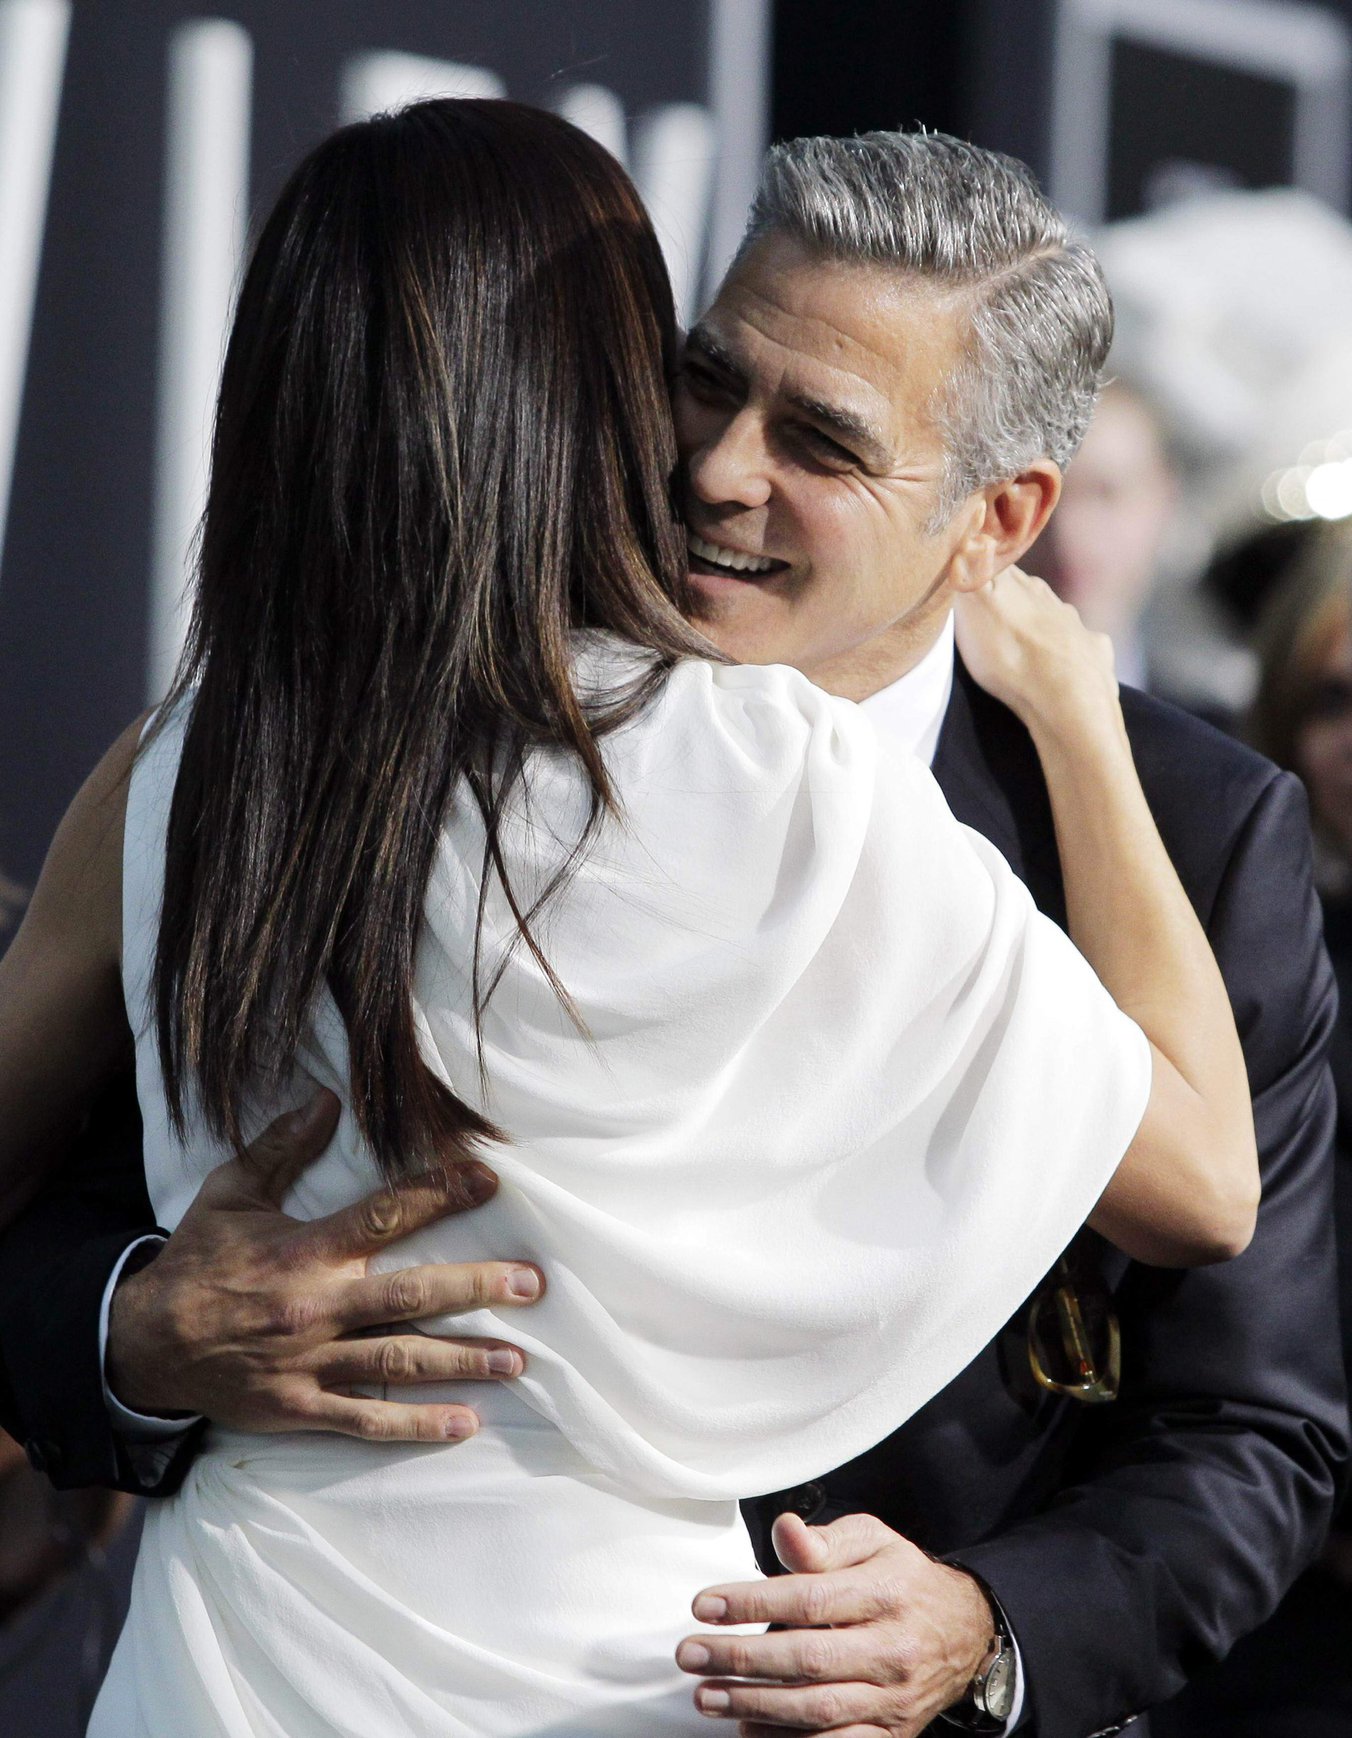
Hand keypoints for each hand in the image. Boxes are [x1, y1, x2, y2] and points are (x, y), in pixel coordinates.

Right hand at [106, 1090, 542, 1441]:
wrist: (141, 1346)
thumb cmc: (195, 1262)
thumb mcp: (230, 1194)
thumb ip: (280, 1147)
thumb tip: (327, 1098)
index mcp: (305, 1250)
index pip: (383, 1215)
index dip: (438, 1194)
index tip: (486, 1179)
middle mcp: (316, 1306)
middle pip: (410, 1295)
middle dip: (475, 1288)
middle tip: (531, 1285)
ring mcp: (310, 1362)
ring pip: (399, 1361)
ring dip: (462, 1361)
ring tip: (517, 1361)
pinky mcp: (300, 1407)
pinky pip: (365, 1419)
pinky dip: (416, 1424)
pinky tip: (464, 1424)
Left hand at [676, 1512, 995, 1735]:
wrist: (965, 1632)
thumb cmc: (902, 1579)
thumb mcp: (871, 1541)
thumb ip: (823, 1542)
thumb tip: (784, 1531)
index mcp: (885, 1592)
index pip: (810, 1599)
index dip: (752, 1602)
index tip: (703, 1605)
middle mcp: (892, 1648)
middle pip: (808, 1659)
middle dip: (740, 1659)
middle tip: (690, 1654)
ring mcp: (894, 1698)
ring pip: (819, 1709)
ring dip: (755, 1705)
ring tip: (707, 1695)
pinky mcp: (892, 1733)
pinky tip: (748, 1730)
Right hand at [954, 563, 1118, 738]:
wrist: (1067, 697)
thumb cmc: (1011, 654)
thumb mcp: (975, 606)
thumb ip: (970, 567)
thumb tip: (969, 520)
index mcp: (1018, 585)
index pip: (995, 564)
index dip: (981, 569)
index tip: (967, 578)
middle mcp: (1049, 599)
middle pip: (1026, 591)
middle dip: (1011, 599)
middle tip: (991, 617)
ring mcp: (1075, 625)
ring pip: (1055, 615)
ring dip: (1041, 625)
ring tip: (1024, 645)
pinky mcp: (1094, 652)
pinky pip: (1082, 644)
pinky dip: (1072, 649)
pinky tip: (1064, 662)